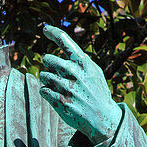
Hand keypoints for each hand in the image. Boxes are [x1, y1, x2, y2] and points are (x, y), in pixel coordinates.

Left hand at [40, 24, 121, 146]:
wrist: (102, 118)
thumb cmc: (96, 92)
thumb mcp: (93, 72)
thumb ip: (79, 60)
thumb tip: (62, 48)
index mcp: (83, 62)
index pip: (65, 40)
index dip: (53, 32)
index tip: (45, 28)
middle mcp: (74, 72)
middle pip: (48, 59)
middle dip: (49, 64)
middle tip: (56, 71)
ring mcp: (67, 87)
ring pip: (44, 76)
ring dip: (47, 80)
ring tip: (59, 86)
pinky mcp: (60, 102)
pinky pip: (43, 90)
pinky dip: (47, 92)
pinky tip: (56, 95)